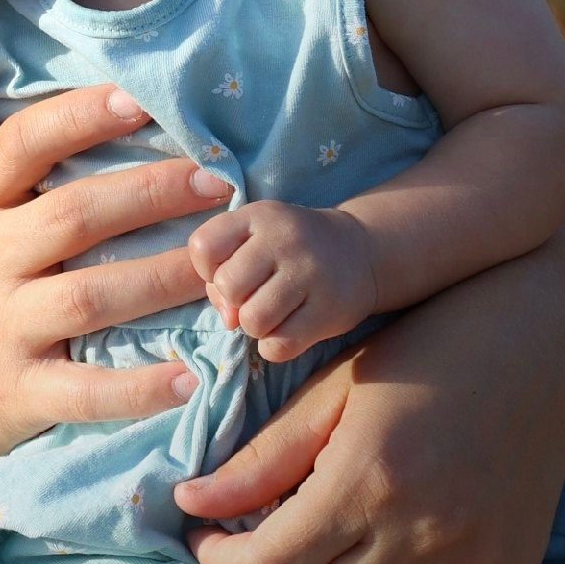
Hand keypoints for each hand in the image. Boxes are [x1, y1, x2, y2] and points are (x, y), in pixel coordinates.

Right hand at [0, 83, 233, 469]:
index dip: (79, 116)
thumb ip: (23, 185)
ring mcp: (0, 327)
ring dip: (163, 277)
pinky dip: (139, 388)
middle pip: (74, 215)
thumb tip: (114, 124)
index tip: (139, 99)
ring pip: (91, 295)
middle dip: (152, 193)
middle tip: (218, 182)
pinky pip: (86, 391)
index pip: (22, 145)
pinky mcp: (16, 392)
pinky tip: (189, 378)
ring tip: (222, 268)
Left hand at [174, 298, 564, 563]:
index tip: (200, 537)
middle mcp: (421, 539)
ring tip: (308, 542)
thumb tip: (191, 503)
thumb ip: (262, 457)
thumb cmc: (419, 354)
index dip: (220, 560)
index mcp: (370, 481)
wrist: (534, 356)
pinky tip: (368, 547)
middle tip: (246, 538)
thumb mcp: (330, 390)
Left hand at [190, 200, 375, 361]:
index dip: (207, 269)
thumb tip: (228, 320)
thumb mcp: (256, 237)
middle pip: (228, 286)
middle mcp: (282, 239)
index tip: (229, 270)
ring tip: (270, 315)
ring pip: (253, 321)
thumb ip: (227, 270)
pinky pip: (280, 346)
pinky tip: (287, 331)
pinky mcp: (328, 311)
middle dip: (233, 301)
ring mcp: (309, 274)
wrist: (361, 251)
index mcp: (257, 216)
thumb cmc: (292, 248)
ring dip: (255, 327)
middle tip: (252, 297)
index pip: (203, 247)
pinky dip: (275, 347)